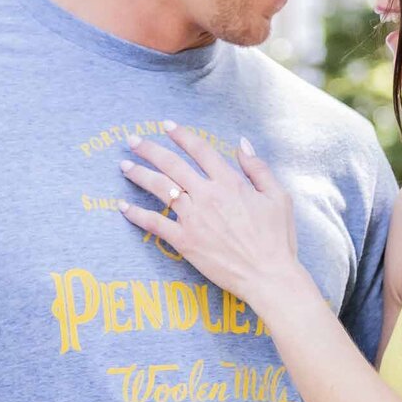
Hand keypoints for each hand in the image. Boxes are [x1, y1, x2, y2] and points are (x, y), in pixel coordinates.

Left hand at [118, 123, 297, 308]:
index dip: (181, 135)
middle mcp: (207, 196)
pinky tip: (123, 206)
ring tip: (124, 166)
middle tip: (132, 141)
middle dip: (150, 150)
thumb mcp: (278, 196)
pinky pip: (155, 224)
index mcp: (230, 183)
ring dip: (139, 175)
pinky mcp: (185, 241)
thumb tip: (241, 144)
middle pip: (172, 165)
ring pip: (160, 189)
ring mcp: (193, 218)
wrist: (268, 276)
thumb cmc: (277, 239)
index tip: (166, 126)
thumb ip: (257, 168)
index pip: (200, 150)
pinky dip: (137, 214)